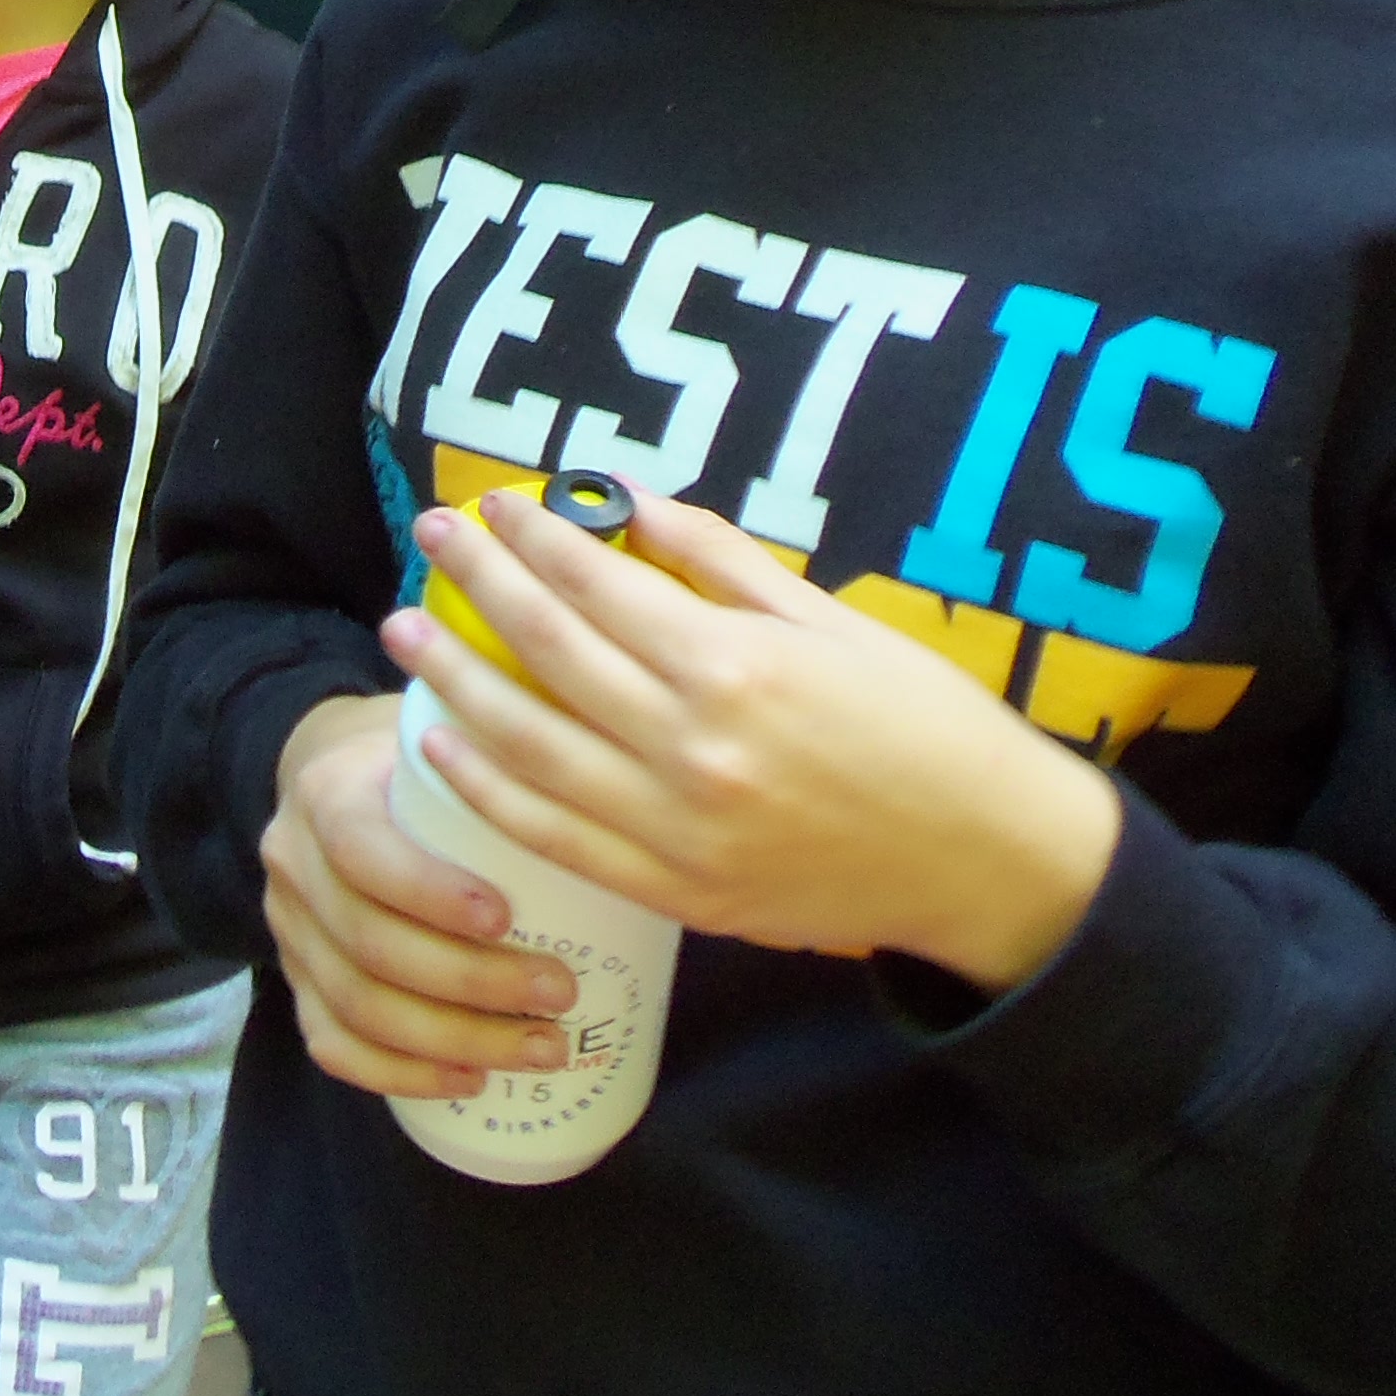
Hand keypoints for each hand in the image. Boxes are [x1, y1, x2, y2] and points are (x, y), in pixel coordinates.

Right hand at [257, 689, 588, 1097]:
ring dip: (454, 1041)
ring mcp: (288, 930)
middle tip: (561, 995)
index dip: (430, 893)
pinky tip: (468, 1079)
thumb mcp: (447, 721)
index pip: (363, 851)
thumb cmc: (419, 753)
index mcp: (327, 792)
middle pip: (370, 946)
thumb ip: (502, 737)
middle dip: (472, 985)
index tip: (508, 917)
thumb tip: (607, 754)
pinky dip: (400, 1074)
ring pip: (357, 1007)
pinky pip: (331, 1043)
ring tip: (542, 1049)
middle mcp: (293, 863)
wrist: (332, 770)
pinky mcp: (294, 979)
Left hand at [389, 487, 1123, 990]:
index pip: (599, 588)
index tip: (492, 504)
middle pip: (550, 653)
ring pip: (531, 748)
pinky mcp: (677, 892)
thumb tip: (630, 503)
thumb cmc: (926, 725)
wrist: (990, 862)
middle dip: (478, 587)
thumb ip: (722, 561)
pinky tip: (443, 742)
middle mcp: (694, 747)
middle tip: (431, 539)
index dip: (534, 539)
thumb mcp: (834, 620)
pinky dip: (487, 789)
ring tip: (405, 631)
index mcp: (737, 667)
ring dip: (456, 682)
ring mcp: (678, 828)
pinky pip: (555, 837)